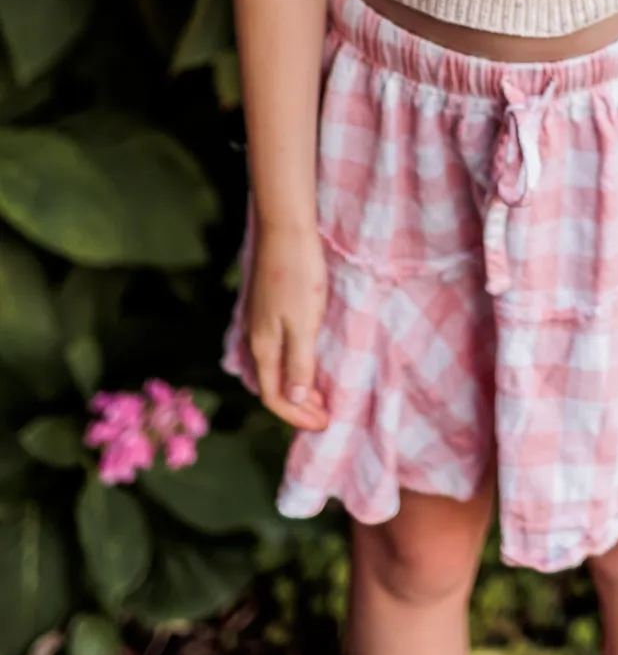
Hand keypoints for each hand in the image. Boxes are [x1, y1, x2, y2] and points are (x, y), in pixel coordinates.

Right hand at [246, 222, 330, 431]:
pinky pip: (274, 352)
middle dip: (297, 406)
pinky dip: (291, 366)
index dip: (298, 416)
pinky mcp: (265, 309)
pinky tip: (306, 360)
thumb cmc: (299, 276)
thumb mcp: (304, 324)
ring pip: (271, 369)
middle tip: (325, 414)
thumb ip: (299, 364)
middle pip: (271, 386)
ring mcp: (257, 324)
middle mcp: (254, 340)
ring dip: (294, 387)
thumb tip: (294, 401)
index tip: (325, 424)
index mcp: (263, 348)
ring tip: (319, 394)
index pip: (275, 398)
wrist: (285, 230)